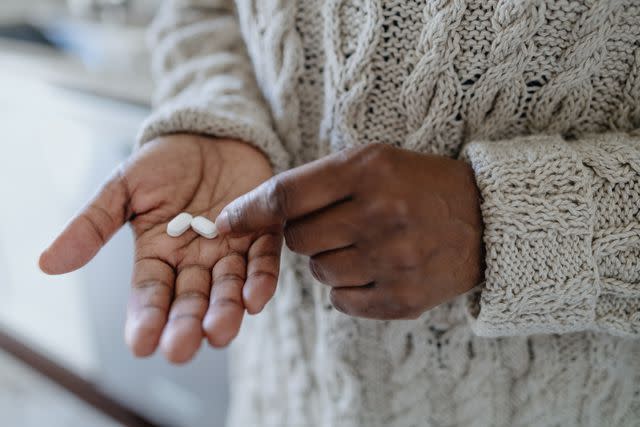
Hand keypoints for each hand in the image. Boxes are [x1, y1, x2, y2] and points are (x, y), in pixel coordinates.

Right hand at [39, 134, 280, 362]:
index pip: (150, 294)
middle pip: (191, 301)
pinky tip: (255, 299)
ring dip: (225, 311)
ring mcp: (230, 250)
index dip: (146, 319)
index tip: (141, 344)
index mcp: (158, 255)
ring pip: (228, 289)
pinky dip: (261, 280)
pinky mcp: (262, 233)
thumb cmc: (165, 161)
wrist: (210, 132)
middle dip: (186, 325)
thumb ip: (93, 224)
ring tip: (219, 331)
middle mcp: (195, 261)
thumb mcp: (124, 188)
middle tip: (181, 349)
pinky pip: (263, 261)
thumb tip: (48, 263)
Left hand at [215, 143, 483, 319]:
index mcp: (368, 171)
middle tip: (337, 223)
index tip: (224, 222)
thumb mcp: (373, 161)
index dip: (248, 211)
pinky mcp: (402, 298)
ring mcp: (393, 260)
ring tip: (364, 243)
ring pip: (318, 271)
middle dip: (304, 233)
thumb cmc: (417, 184)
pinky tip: (375, 266)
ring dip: (328, 260)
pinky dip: (347, 286)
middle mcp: (380, 215)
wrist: (484, 219)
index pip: (286, 196)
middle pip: (297, 239)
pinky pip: (341, 300)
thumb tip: (254, 212)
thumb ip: (316, 181)